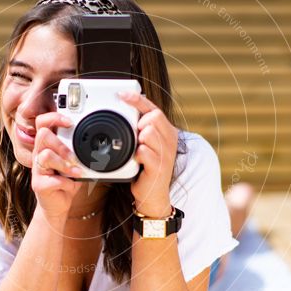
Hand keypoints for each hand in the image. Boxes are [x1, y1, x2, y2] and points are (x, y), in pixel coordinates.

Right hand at [30, 112, 82, 220]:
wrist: (58, 206)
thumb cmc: (66, 182)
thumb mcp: (75, 163)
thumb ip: (80, 152)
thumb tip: (98, 144)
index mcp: (47, 146)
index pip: (43, 123)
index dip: (54, 118)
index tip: (70, 122)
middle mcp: (39, 155)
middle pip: (42, 135)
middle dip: (62, 144)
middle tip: (73, 157)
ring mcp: (37, 170)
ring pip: (45, 155)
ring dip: (65, 163)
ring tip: (75, 172)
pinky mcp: (39, 185)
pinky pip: (52, 179)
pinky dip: (67, 183)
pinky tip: (71, 185)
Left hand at [120, 91, 177, 216]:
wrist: (153, 195)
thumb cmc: (147, 168)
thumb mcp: (147, 144)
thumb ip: (142, 128)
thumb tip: (130, 107)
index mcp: (167, 132)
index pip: (153, 108)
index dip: (137, 99)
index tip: (121, 94)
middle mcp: (170, 140)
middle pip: (153, 117)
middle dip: (139, 123)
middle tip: (135, 137)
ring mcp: (166, 154)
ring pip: (148, 133)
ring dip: (138, 140)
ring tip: (137, 151)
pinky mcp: (159, 167)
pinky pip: (144, 151)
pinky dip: (137, 154)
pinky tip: (137, 161)